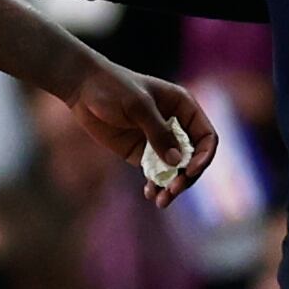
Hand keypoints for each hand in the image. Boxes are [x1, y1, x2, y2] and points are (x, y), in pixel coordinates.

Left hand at [62, 64, 218, 208]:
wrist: (82, 88)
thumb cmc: (112, 87)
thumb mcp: (138, 106)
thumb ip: (158, 133)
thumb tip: (177, 162)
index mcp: (182, 107)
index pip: (206, 136)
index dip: (204, 156)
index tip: (190, 171)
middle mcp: (175, 125)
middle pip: (193, 158)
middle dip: (187, 177)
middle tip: (173, 190)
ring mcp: (158, 140)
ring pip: (175, 170)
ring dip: (172, 186)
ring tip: (161, 201)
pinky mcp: (141, 152)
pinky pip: (155, 173)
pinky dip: (156, 185)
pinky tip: (150, 194)